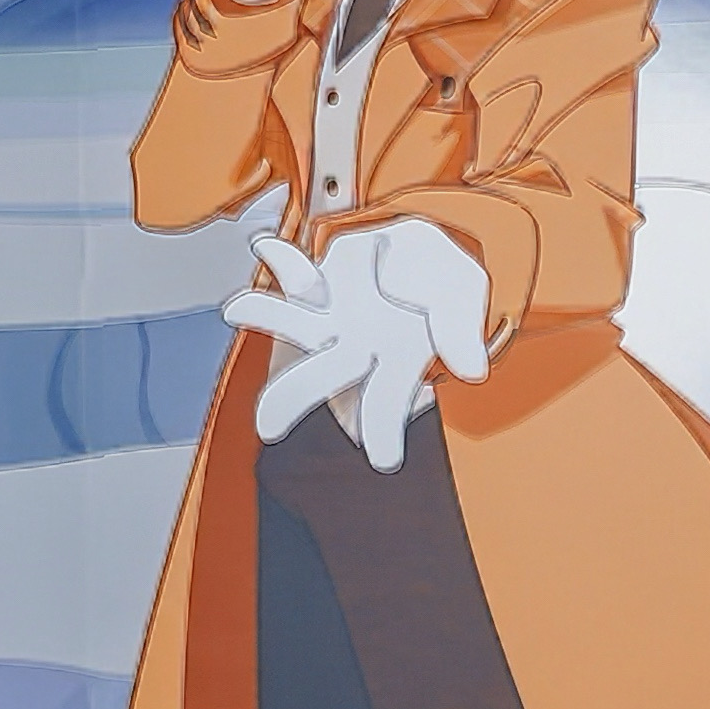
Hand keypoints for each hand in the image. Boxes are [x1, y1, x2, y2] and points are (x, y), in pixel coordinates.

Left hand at [227, 221, 491, 467]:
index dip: (384, 429)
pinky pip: (297, 271)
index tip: (383, 460)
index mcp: (395, 361)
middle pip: (321, 378)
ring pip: (295, 324)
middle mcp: (353, 346)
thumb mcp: (463, 296)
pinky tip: (267, 248)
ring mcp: (331, 316)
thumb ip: (461, 330)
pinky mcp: (317, 283)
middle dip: (294, 400)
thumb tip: (472, 370)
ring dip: (269, 318)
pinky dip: (283, 260)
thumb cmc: (441, 284)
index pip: (386, 402)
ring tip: (238, 309)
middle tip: (268, 428)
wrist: (422, 248)